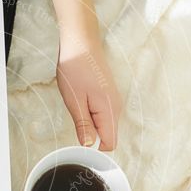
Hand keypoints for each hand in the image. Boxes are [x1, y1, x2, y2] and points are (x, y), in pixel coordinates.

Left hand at [56, 35, 121, 150]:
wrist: (81, 43)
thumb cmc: (76, 68)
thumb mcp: (75, 101)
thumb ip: (83, 125)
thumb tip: (88, 145)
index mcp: (109, 111)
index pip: (110, 143)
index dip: (94, 147)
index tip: (79, 138)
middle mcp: (116, 108)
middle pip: (107, 135)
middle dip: (90, 134)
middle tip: (74, 116)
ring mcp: (113, 101)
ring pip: (103, 124)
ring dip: (88, 122)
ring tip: (77, 104)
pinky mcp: (107, 96)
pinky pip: (100, 114)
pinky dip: (89, 113)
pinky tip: (80, 99)